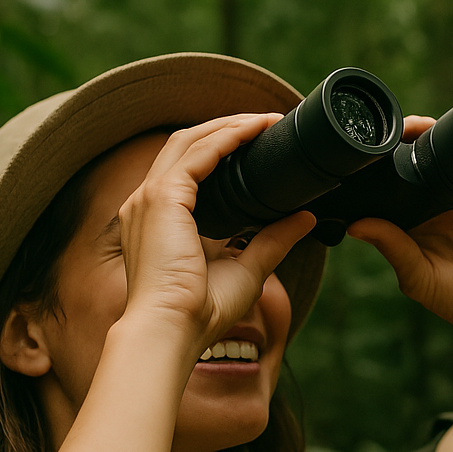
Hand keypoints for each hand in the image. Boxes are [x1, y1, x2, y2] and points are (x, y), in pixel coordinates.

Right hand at [115, 114, 313, 358]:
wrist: (172, 330)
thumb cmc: (200, 313)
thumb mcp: (247, 270)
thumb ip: (272, 241)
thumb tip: (304, 217)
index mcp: (160, 220)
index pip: (188, 169)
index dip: (222, 149)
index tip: (259, 143)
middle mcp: (147, 203)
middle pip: (186, 145)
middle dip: (226, 128)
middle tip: (267, 123)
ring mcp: (149, 198)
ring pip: (189, 141)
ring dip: (228, 125)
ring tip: (264, 120)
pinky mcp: (161, 198)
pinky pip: (198, 153)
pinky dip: (226, 137)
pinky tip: (253, 132)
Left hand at [348, 116, 452, 344]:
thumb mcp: (416, 274)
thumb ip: (390, 245)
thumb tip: (353, 225)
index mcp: (414, 219)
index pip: (392, 184)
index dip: (377, 166)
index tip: (360, 152)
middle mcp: (439, 202)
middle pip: (417, 160)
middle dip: (402, 141)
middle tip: (383, 130)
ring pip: (446, 153)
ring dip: (432, 134)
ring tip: (413, 126)